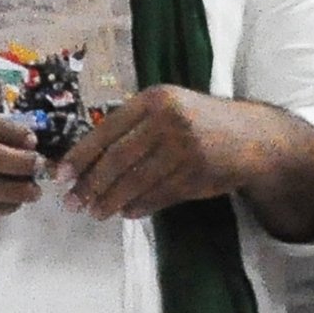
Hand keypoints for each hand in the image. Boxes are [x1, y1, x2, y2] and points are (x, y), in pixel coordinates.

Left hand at [57, 85, 254, 221]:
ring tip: (96, 213)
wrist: (252, 137)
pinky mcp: (198, 173)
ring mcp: (185, 147)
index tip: (61, 175)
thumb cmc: (199, 122)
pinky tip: (126, 212)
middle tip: (73, 203)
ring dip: (112, 200)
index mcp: (154, 99)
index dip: (82, 155)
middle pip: (118, 158)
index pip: (107, 130)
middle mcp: (168, 120)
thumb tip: (89, 159)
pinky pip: (160, 194)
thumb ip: (134, 126)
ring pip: (137, 180)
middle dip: (91, 184)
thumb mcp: (168, 109)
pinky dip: (140, 206)